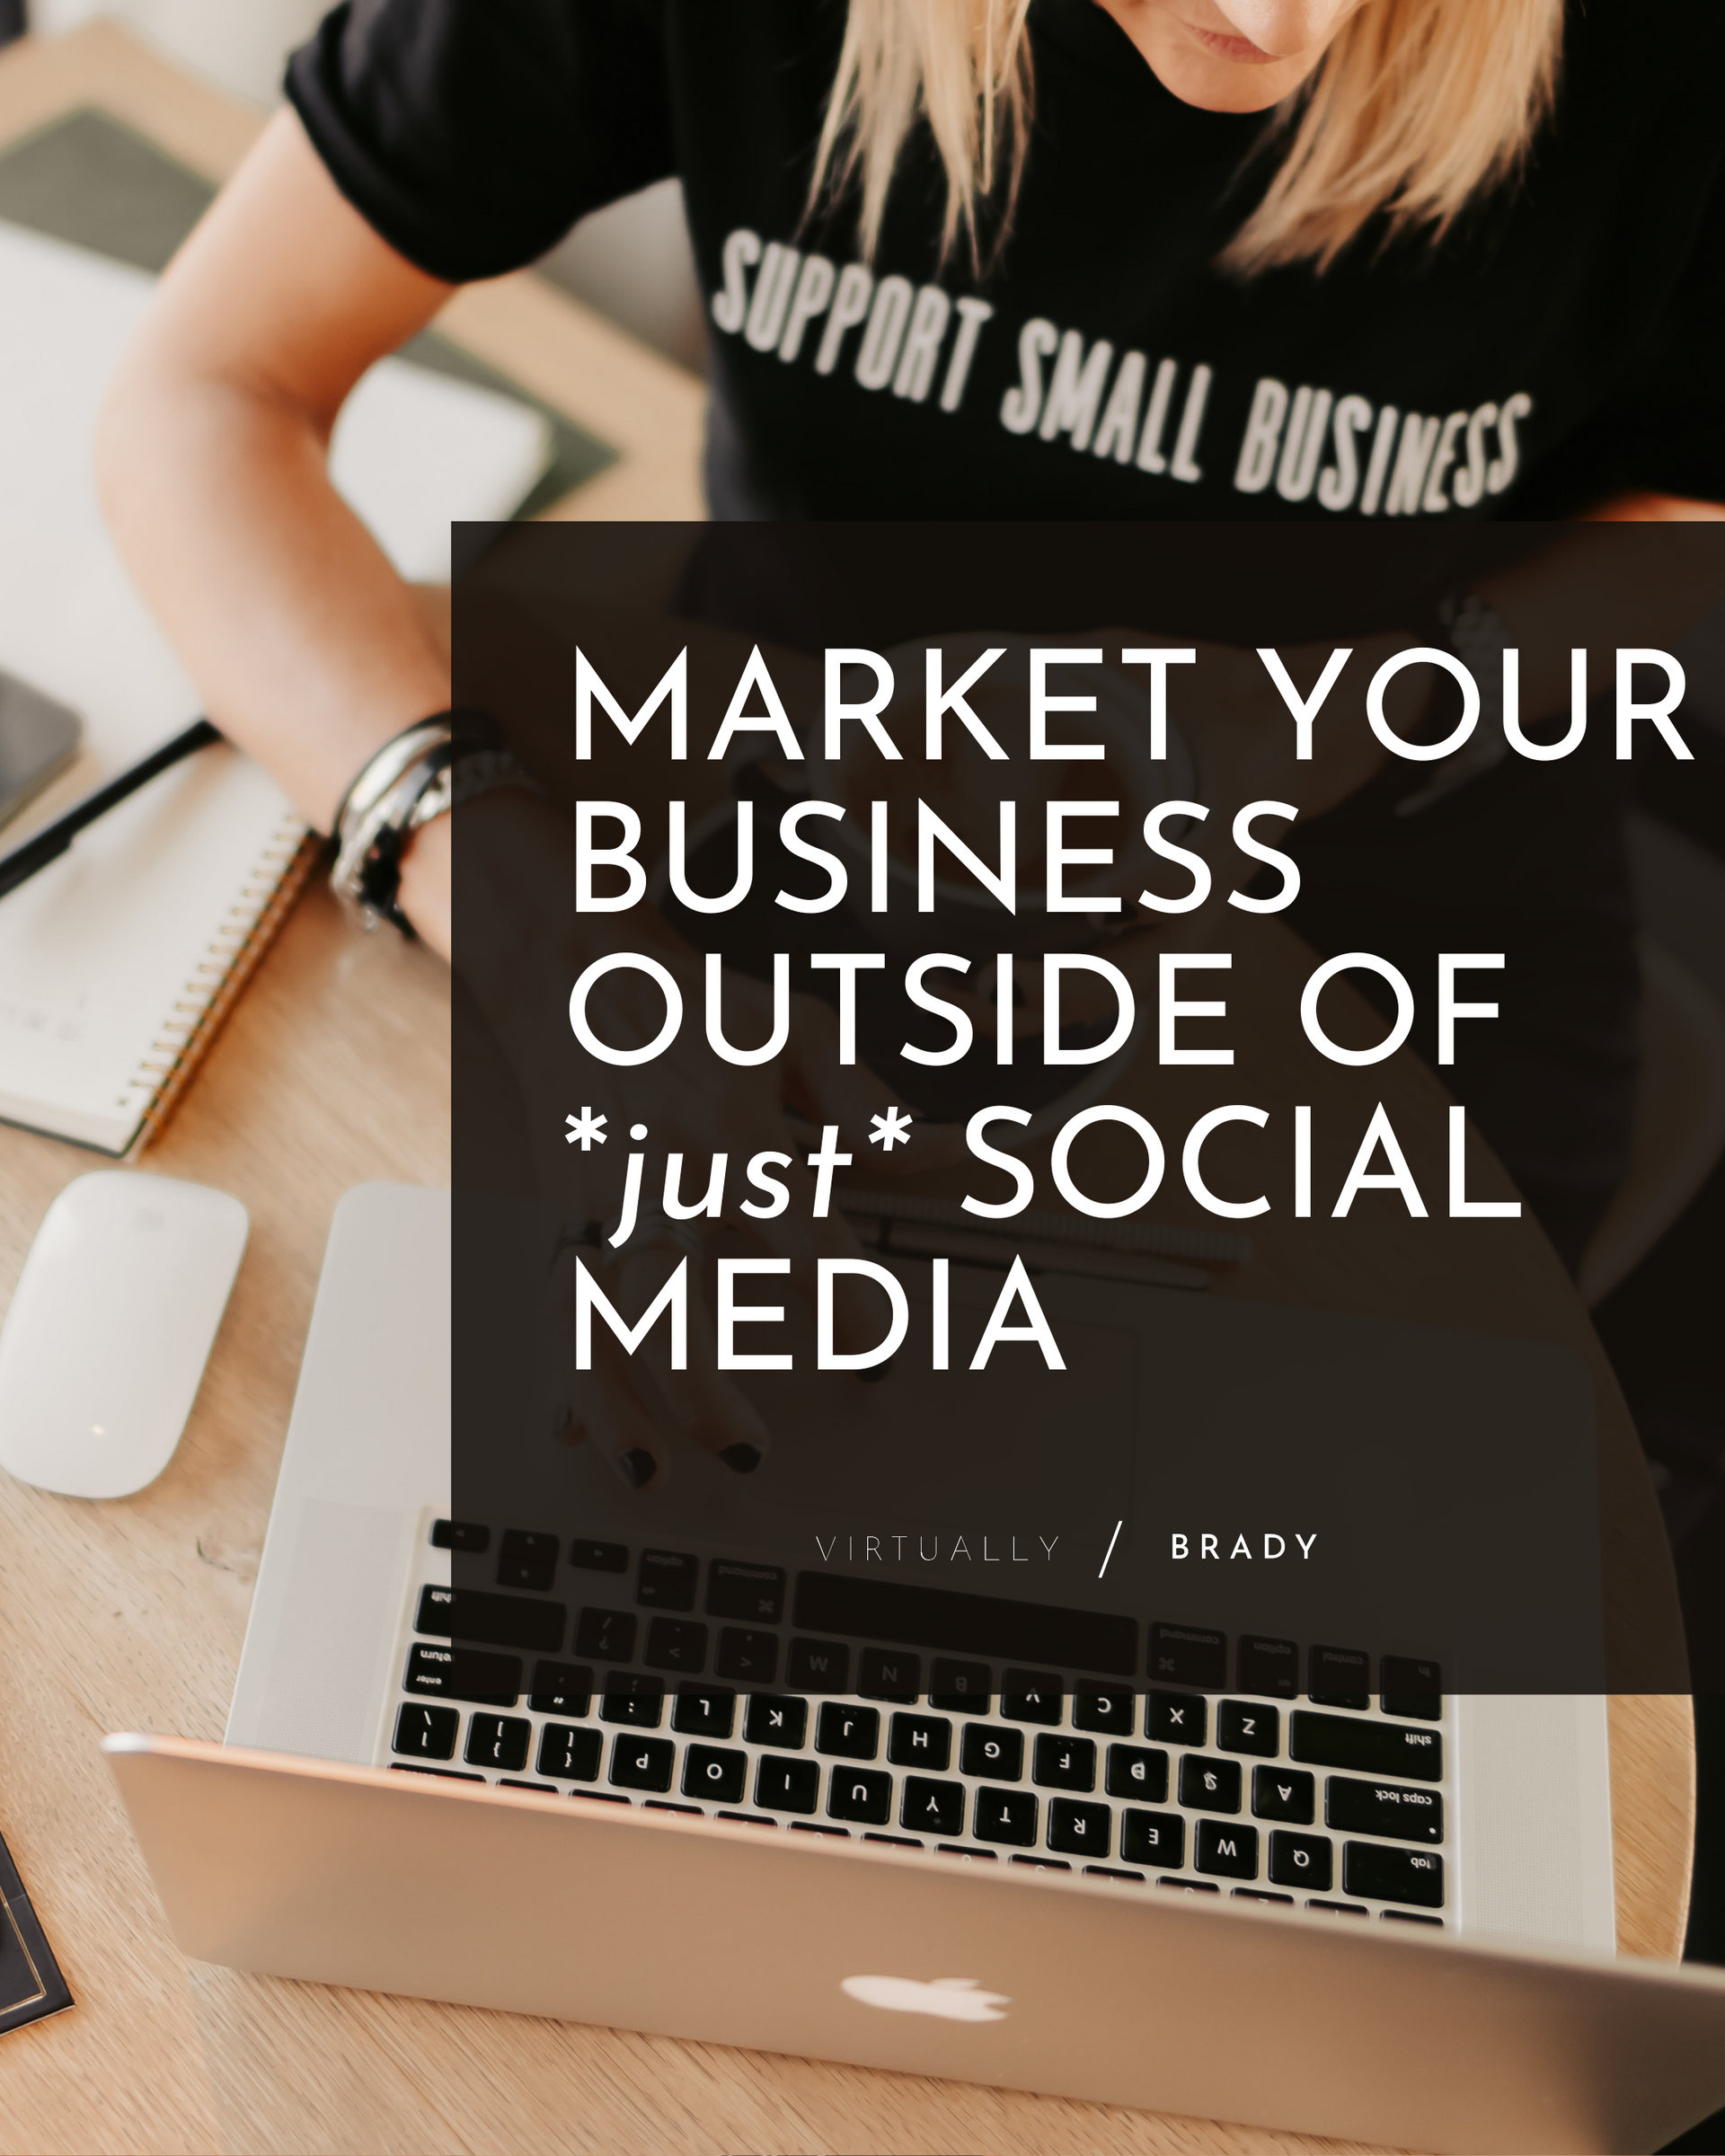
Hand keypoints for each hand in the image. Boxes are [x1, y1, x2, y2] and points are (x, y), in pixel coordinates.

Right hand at [455, 789, 961, 1492]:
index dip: (837, 1295)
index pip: (787, 1229)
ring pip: (589, 1323)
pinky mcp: (554, 1223)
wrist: (574, 977)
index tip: (880, 1349)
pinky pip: (550, 1312)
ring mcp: (591, 1205)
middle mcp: (651, 1177)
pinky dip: (560, 1377)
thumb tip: (927, 1148)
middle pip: (667, 1297)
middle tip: (752, 1445)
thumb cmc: (695, 1010)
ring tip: (651, 1475)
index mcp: (723, 1129)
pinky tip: (574, 1438)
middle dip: (700, 1383)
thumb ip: (858, 1098)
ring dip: (617, 1405)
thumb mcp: (793, 1029)